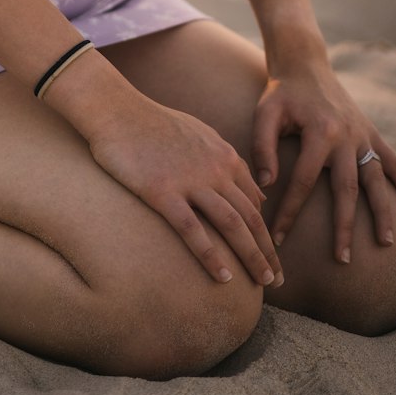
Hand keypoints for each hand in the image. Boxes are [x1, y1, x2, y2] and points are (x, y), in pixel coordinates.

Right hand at [88, 97, 283, 287]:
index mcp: (224, 156)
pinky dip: (212, 256)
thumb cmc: (154, 123)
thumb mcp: (200, 134)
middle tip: (278, 280)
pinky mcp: (163, 192)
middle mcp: (215, 169)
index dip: (266, 232)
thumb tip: (254, 191)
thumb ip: (228, 162)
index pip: (255, 202)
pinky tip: (224, 278)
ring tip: (264, 284)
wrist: (117, 110)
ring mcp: (190, 180)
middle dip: (268, 251)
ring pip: (232, 224)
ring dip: (252, 257)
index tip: (271, 256)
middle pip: (251, 217)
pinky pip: (193, 230)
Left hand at [251, 62, 395, 262]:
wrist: (305, 65)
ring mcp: (363, 136)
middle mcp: (346, 136)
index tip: (278, 238)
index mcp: (318, 131)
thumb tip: (266, 184)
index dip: (289, 211)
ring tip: (386, 244)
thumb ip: (263, 147)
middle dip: (344, 226)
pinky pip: (394, 165)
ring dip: (383, 213)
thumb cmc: (281, 93)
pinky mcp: (372, 135)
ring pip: (376, 180)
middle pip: (346, 189)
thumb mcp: (265, 114)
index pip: (302, 180)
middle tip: (342, 259)